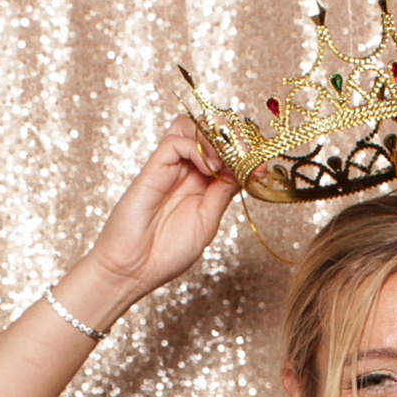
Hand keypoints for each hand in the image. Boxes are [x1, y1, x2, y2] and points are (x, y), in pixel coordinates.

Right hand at [82, 114, 241, 300]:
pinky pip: (175, 141)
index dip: (244, 154)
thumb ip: (222, 193)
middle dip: (231, 139)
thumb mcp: (206, 221)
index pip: (223, 153)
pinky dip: (196, 148)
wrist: (133, 270)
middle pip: (206, 132)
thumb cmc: (166, 252)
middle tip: (248, 156)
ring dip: (212, 138)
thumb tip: (244, 171)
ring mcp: (168, 168)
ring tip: (225, 163)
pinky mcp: (152, 169)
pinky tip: (207, 169)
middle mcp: (184, 172)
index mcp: (200, 185)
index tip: (263, 167)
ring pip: (188, 127)